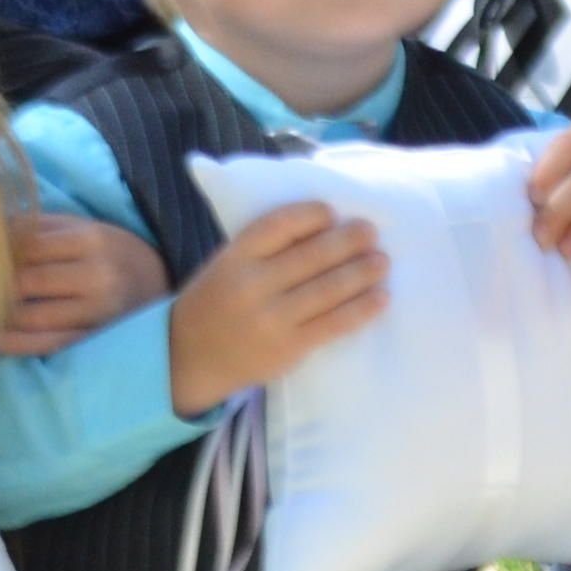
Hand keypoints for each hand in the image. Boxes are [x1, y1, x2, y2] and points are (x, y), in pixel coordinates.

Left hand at [0, 211, 166, 357]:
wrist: (157, 285)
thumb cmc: (110, 252)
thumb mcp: (84, 227)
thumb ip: (40, 227)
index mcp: (93, 241)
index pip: (29, 246)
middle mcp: (98, 278)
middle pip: (27, 282)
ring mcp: (98, 314)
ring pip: (32, 317)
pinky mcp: (94, 340)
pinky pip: (46, 345)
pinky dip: (15, 344)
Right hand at [164, 199, 387, 412]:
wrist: (188, 358)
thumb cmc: (217, 303)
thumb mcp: (227, 266)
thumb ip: (264, 249)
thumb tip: (324, 229)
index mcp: (235, 257)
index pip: (279, 225)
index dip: (310, 215)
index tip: (332, 212)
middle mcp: (252, 285)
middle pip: (311, 256)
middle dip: (348, 241)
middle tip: (371, 231)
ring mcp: (271, 319)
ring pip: (328, 290)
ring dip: (362, 273)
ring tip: (382, 261)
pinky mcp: (288, 348)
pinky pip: (333, 324)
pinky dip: (361, 309)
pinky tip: (381, 298)